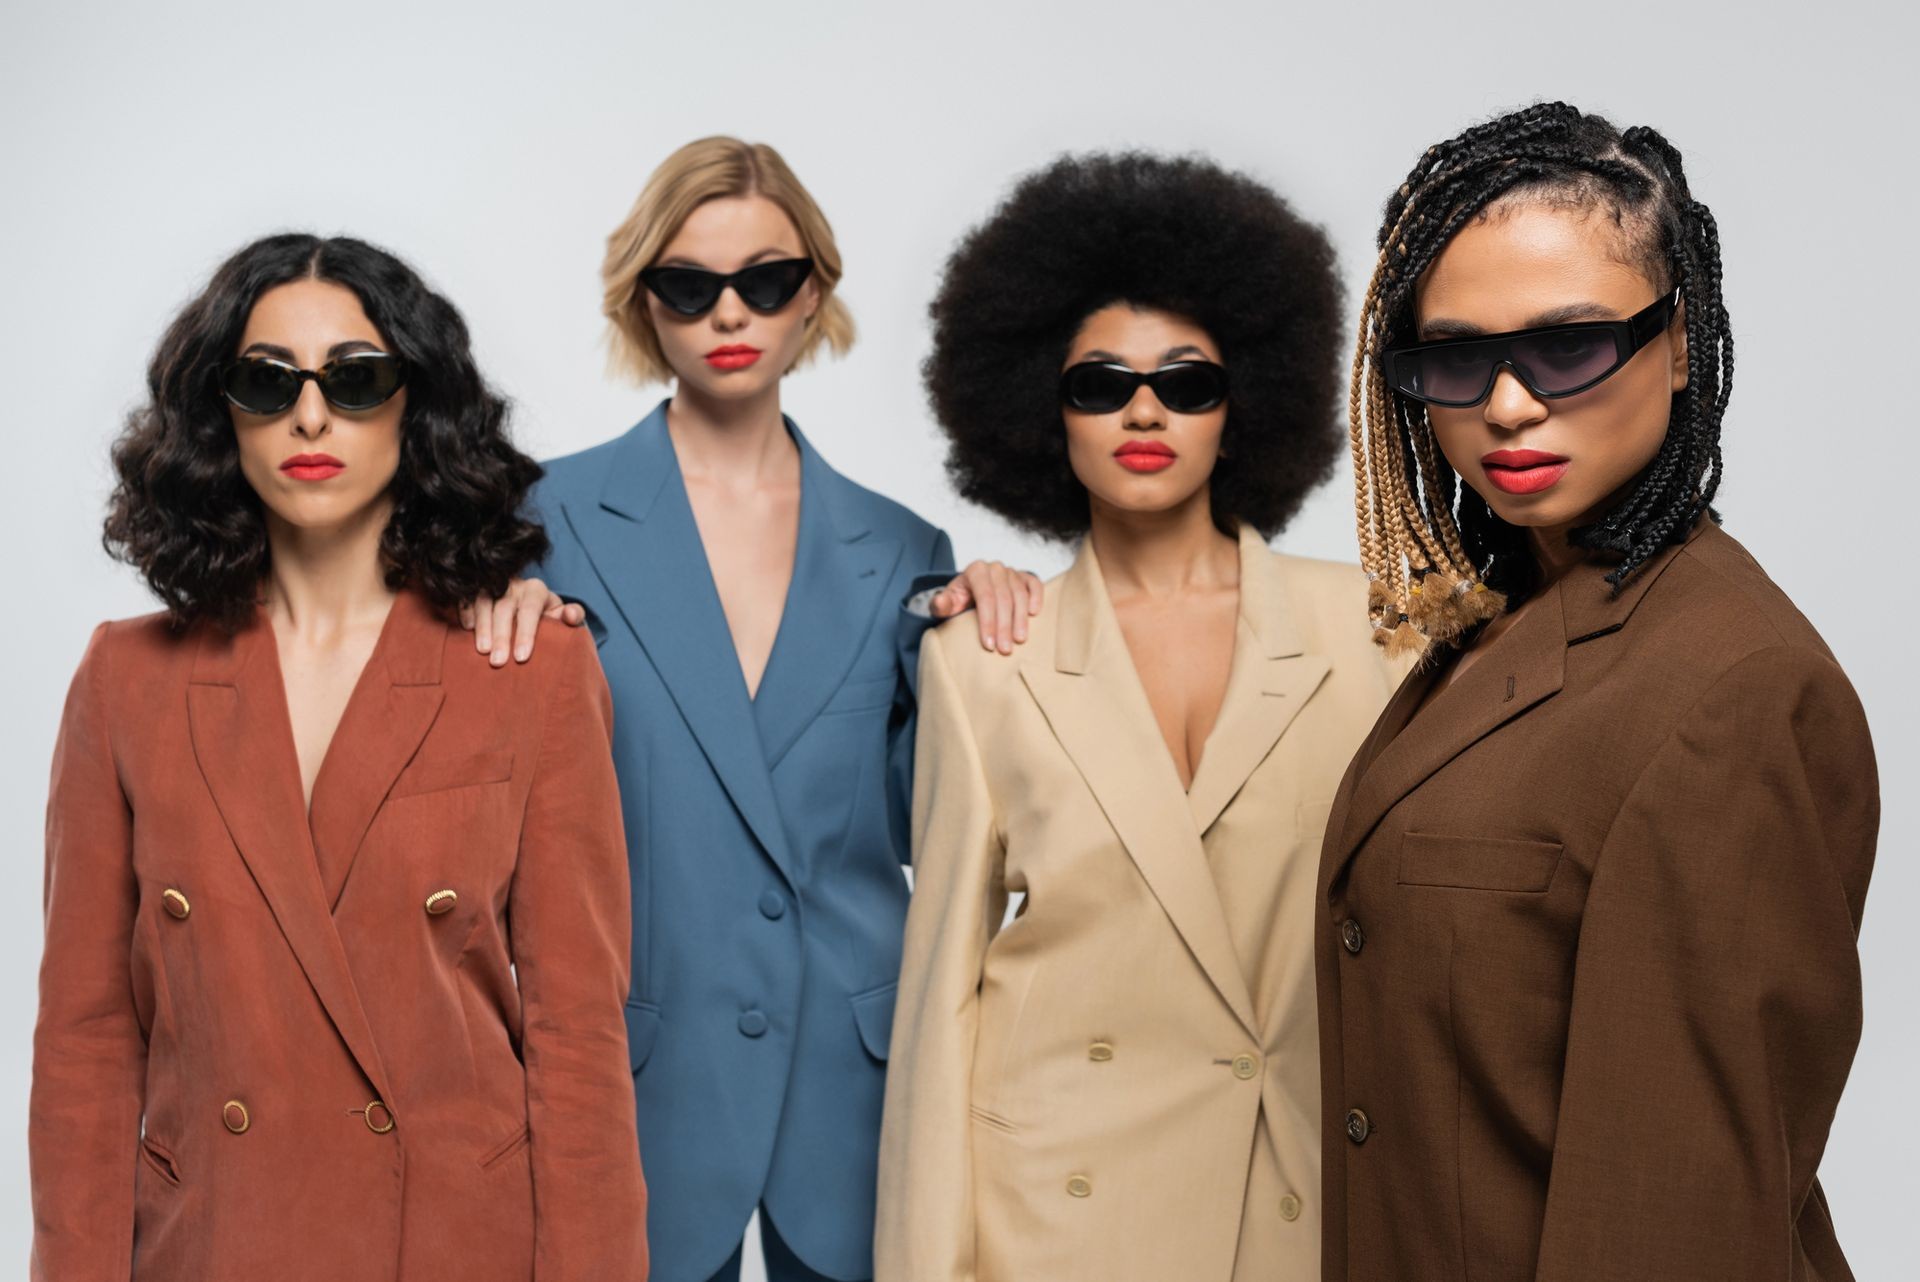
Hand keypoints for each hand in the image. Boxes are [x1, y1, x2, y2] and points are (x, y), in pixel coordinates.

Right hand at [459, 578, 584, 666]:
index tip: (522, 657)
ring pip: (484, 603)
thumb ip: (572, 617)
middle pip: (505, 608)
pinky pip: (467, 598)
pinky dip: (466, 612)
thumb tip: (573, 615)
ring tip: (482, 651)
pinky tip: (467, 630)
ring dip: (483, 627)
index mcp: (536, 590)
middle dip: (502, 636)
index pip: (530, 609)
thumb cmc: (547, 618)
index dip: (526, 633)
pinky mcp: (475, 591)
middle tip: (499, 662)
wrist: (529, 609)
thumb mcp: (562, 617)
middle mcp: (513, 585)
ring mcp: (492, 586)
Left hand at [929, 561, 1043, 654]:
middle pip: (1003, 598)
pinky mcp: (1025, 577)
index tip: (989, 645)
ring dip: (1020, 619)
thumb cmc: (960, 601)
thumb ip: (940, 605)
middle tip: (1005, 650)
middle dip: (1004, 626)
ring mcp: (1011, 572)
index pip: (985, 597)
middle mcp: (995, 568)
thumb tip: (939, 603)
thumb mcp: (947, 604)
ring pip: (1019, 594)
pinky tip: (1034, 613)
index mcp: (975, 571)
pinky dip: (1036, 597)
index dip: (988, 622)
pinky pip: (1034, 584)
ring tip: (1019, 640)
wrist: (972, 592)